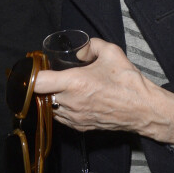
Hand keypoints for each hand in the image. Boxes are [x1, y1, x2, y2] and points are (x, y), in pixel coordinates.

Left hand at [34, 38, 173, 144]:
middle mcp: (70, 102)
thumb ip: (90, 45)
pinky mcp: (79, 127)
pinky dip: (59, 109)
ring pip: (48, 108)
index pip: (37, 83)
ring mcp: (74, 117)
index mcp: (74, 82)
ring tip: (59, 88)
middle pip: (39, 96)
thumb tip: (79, 50)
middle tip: (46, 77)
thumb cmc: (128, 82)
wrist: (144, 109)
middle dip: (39, 87)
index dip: (29, 76)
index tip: (31, 70)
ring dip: (48, 99)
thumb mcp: (111, 52)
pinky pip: (60, 117)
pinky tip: (70, 100)